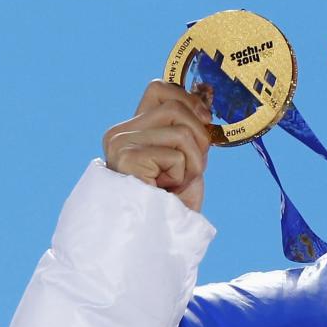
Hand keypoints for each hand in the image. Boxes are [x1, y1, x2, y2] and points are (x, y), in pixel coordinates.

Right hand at [103, 81, 212, 211]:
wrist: (155, 237)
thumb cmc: (171, 202)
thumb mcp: (185, 157)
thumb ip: (189, 129)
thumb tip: (206, 94)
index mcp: (131, 129)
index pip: (159, 88)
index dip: (189, 100)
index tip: (205, 120)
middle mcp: (119, 132)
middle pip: (177, 107)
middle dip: (199, 138)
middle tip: (191, 167)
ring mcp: (120, 144)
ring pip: (182, 132)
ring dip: (194, 162)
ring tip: (177, 182)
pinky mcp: (127, 158)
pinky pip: (177, 155)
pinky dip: (184, 175)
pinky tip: (168, 189)